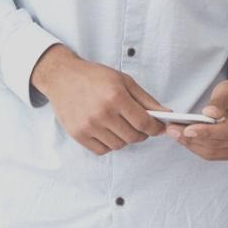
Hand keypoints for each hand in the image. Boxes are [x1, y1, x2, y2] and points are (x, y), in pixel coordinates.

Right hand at [32, 45, 166, 154]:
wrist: (62, 77)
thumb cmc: (94, 76)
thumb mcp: (123, 80)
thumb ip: (145, 99)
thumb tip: (165, 113)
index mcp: (116, 97)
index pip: (143, 122)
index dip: (155, 128)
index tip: (159, 128)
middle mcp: (102, 113)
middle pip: (133, 137)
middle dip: (142, 134)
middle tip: (140, 126)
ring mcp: (88, 126)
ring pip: (118, 145)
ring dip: (125, 138)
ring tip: (121, 125)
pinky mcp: (78, 135)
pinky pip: (102, 150)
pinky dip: (109, 144)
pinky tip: (108, 131)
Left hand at [165, 76, 227, 160]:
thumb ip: (219, 101)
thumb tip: (208, 114)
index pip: (226, 131)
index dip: (206, 132)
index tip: (187, 130)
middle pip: (216, 144)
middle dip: (192, 138)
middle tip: (172, 129)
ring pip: (212, 152)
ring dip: (191, 144)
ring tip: (174, 133)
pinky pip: (212, 154)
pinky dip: (197, 147)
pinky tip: (184, 138)